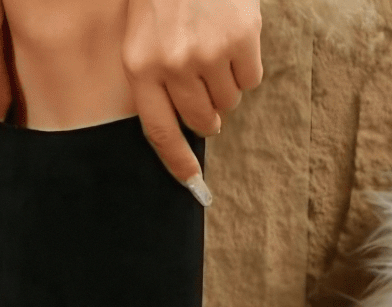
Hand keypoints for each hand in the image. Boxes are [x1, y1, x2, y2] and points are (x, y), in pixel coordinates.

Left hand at [122, 0, 262, 202]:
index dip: (179, 163)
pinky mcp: (240, 37)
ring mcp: (208, 52)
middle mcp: (173, 65)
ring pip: (228, 102)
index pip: (161, 132)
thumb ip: (155, 84)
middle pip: (202, 121)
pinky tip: (233, 41)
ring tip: (215, 51)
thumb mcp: (141, 40)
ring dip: (226, 85)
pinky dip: (246, 67)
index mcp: (141, 69)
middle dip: (208, 112)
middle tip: (205, 84)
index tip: (193, 184)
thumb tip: (186, 134)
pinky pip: (251, 80)